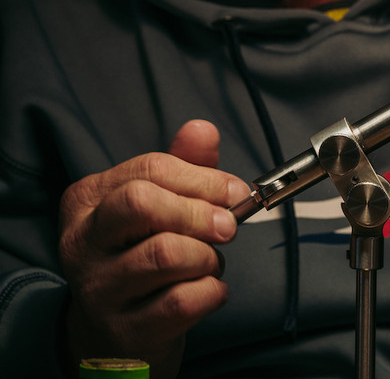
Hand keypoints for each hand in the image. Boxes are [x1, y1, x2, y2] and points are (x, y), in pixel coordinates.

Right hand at [58, 120, 249, 378]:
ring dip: (208, 257)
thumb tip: (202, 129)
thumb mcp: (157, 204)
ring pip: (167, 254)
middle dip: (199, 211)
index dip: (204, 178)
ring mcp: (98, 289)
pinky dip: (211, 292)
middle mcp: (82, 242)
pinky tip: (208, 290)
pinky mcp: (124, 329)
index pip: (150, 169)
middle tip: (227, 226)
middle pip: (143, 203)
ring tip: (209, 262)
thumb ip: (182, 165)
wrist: (116, 333)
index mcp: (88, 200)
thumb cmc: (140, 256)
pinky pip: (182, 301)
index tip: (234, 192)